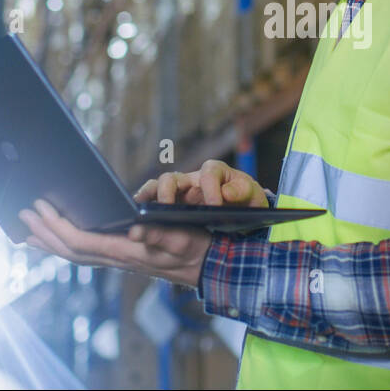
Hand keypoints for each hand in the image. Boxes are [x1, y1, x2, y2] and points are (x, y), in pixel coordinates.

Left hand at [18, 199, 211, 288]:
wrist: (205, 266)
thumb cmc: (194, 248)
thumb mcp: (181, 238)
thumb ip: (159, 233)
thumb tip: (135, 229)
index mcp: (126, 251)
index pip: (81, 242)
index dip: (57, 227)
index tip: (40, 209)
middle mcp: (116, 258)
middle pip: (70, 250)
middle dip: (44, 233)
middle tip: (22, 215)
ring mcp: (116, 260)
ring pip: (73, 255)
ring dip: (49, 242)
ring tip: (28, 232)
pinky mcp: (120, 257)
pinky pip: (84, 254)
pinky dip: (64, 246)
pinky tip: (56, 240)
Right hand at [135, 159, 269, 207]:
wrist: (243, 211)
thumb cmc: (246, 200)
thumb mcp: (252, 195)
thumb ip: (242, 191)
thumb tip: (225, 193)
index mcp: (215, 172)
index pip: (208, 174)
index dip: (210, 189)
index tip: (214, 206)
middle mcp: (193, 179)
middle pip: (173, 178)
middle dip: (168, 190)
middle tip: (168, 207)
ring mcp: (180, 192)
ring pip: (158, 188)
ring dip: (149, 197)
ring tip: (141, 211)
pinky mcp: (172, 204)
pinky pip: (153, 201)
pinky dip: (144, 206)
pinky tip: (137, 219)